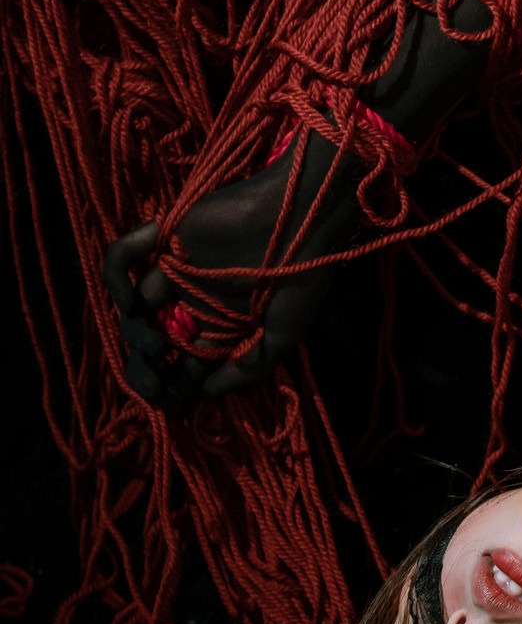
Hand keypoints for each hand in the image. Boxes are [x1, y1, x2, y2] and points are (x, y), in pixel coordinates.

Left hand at [104, 140, 358, 407]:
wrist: (304, 216)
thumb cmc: (302, 276)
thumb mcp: (284, 332)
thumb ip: (250, 365)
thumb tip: (210, 394)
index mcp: (223, 325)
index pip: (189, 362)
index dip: (177, 386)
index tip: (171, 406)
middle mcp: (195, 300)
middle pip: (156, 338)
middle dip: (147, 368)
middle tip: (150, 386)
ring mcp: (177, 270)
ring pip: (135, 306)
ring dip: (133, 330)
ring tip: (152, 345)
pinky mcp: (164, 238)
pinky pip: (124, 256)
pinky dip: (115, 273)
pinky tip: (128, 296)